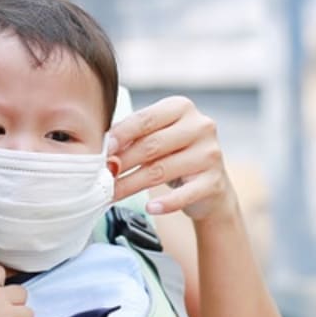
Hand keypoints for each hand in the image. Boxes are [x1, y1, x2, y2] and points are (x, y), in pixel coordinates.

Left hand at [108, 95, 237, 221]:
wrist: (210, 185)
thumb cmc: (176, 156)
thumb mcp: (157, 138)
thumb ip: (135, 137)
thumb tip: (104, 147)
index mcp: (182, 108)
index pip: (145, 119)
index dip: (121, 134)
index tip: (102, 148)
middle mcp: (200, 126)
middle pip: (151, 145)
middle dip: (122, 162)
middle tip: (101, 175)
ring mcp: (209, 154)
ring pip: (161, 170)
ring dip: (132, 184)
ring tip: (112, 193)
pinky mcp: (214, 181)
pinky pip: (184, 194)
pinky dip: (165, 203)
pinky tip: (150, 208)